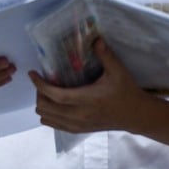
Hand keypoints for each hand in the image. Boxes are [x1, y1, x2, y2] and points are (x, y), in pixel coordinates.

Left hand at [29, 38, 148, 132]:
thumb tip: (95, 38)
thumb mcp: (118, 71)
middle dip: (39, 93)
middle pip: (46, 107)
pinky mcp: (79, 130)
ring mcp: (78, 125)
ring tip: (48, 91)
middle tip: (43, 80)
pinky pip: (54, 125)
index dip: (40, 85)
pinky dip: (49, 115)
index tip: (32, 73)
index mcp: (87, 99)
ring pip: (47, 118)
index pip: (55, 95)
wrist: (136, 115)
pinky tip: (54, 103)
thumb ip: (105, 55)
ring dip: (43, 104)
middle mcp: (79, 115)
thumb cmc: (126, 92)